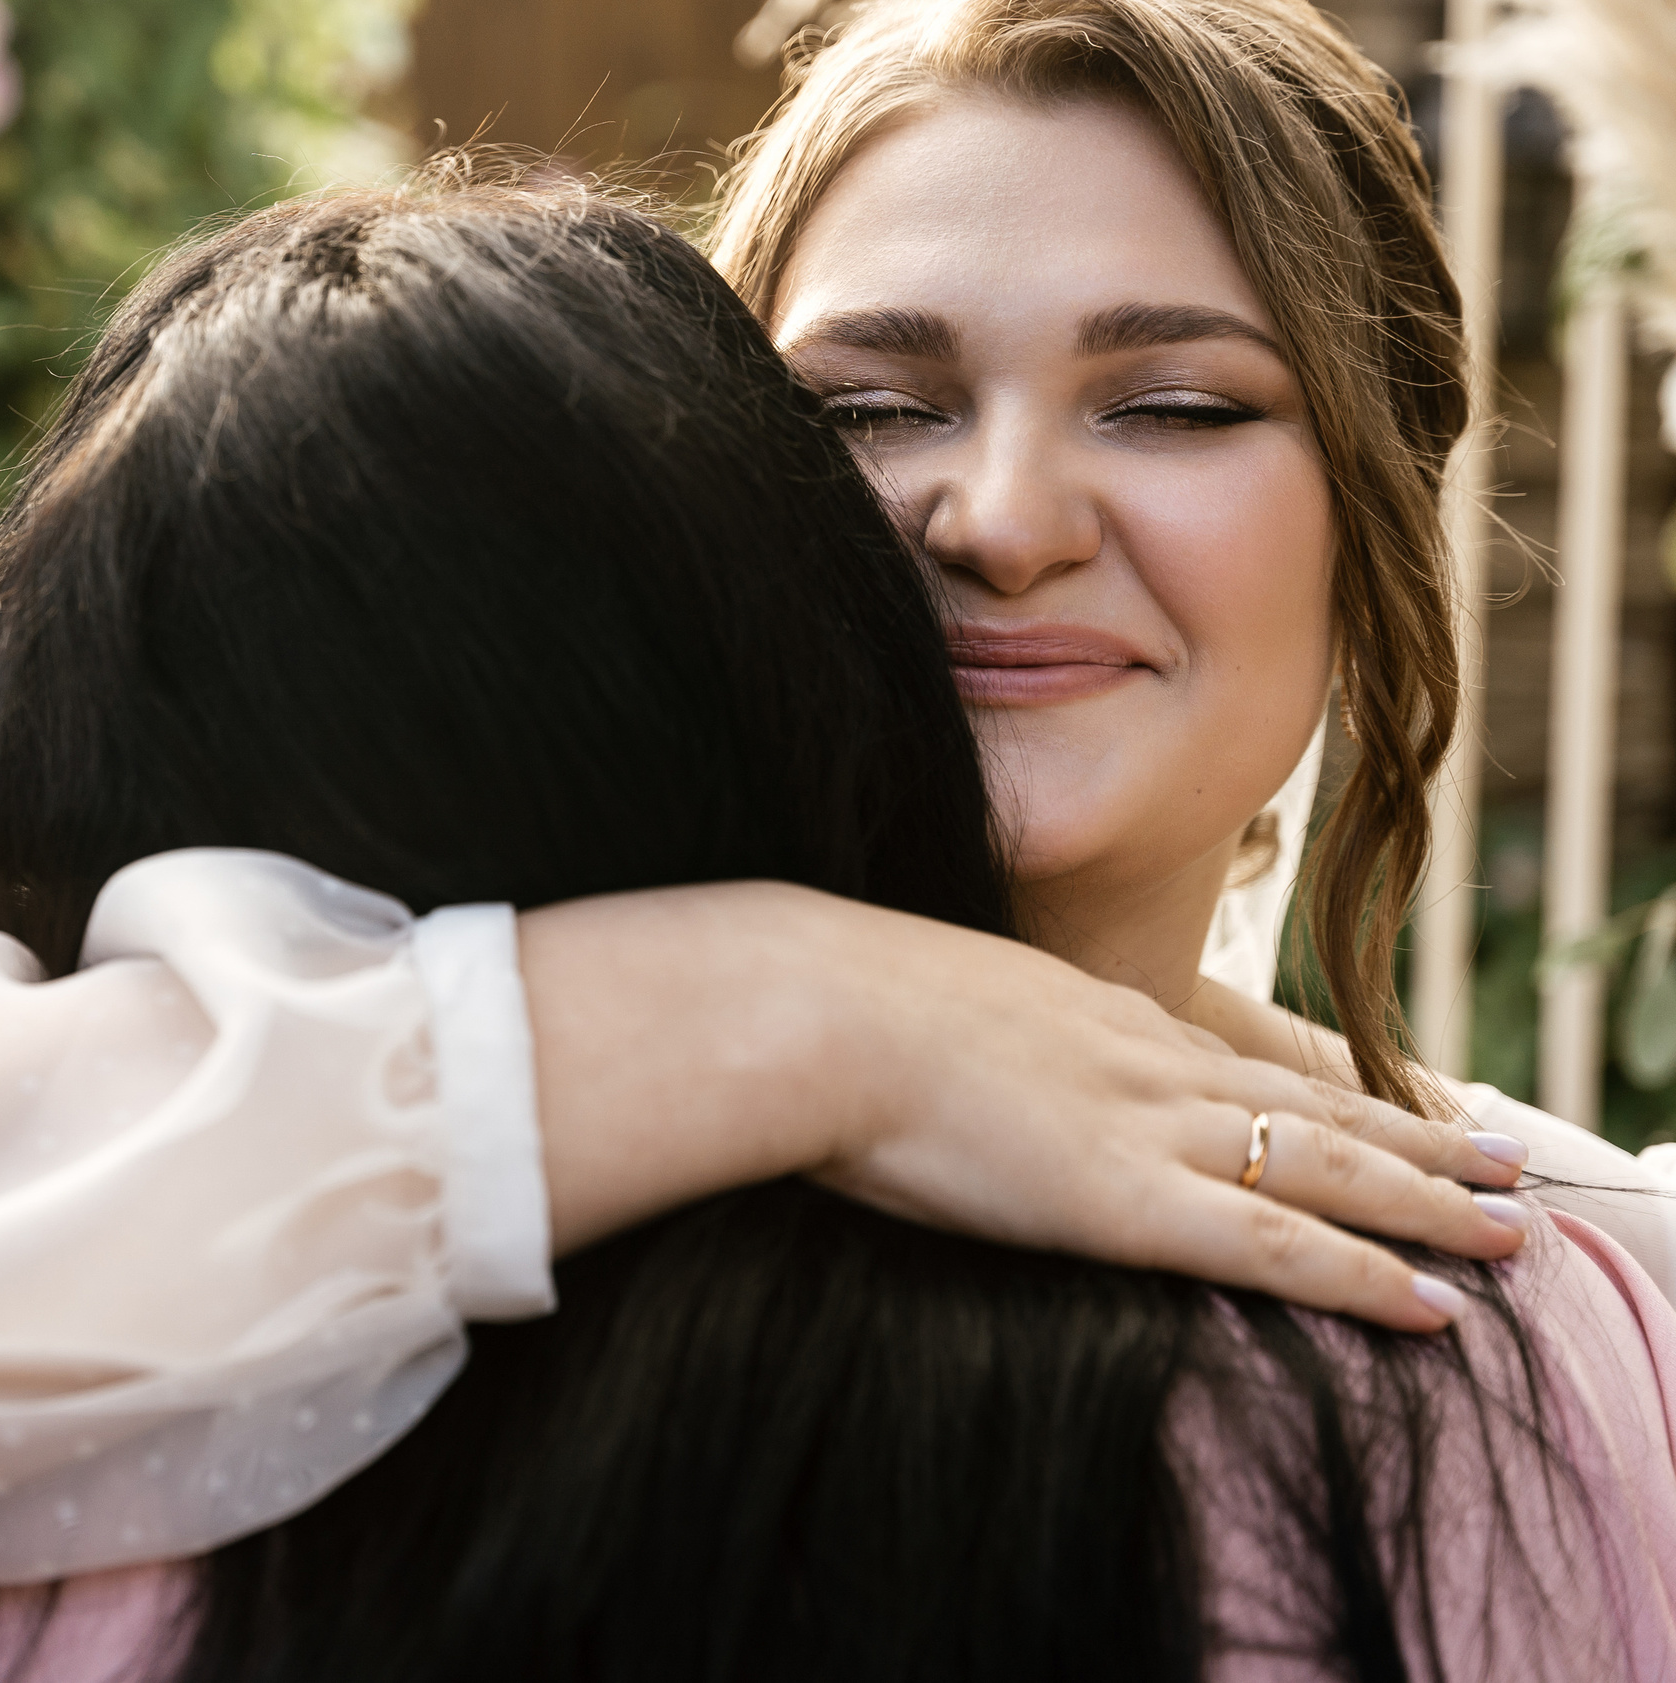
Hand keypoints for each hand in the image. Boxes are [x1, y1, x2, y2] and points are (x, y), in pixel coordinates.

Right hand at [522, 883, 1523, 1332]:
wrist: (799, 1010)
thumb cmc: (808, 1010)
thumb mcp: (884, 1000)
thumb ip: (924, 1034)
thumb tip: (886, 1054)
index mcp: (1072, 1012)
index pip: (1214, 1055)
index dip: (1293, 1084)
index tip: (1349, 1099)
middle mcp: (1134, 1056)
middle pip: (1299, 1098)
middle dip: (1403, 1129)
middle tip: (1492, 1152)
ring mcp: (1140, 1123)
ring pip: (1324, 1166)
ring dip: (1426, 1198)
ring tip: (1506, 1222)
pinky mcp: (1127, 1200)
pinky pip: (1278, 1247)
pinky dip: (1365, 1276)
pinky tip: (1432, 1305)